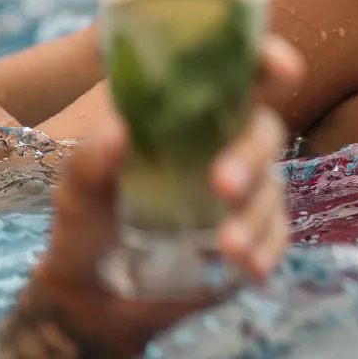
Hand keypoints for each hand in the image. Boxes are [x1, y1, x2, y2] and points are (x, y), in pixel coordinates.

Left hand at [26, 35, 301, 358]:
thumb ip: (91, 161)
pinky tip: (246, 266)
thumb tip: (119, 128)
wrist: (91, 298)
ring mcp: (243, 194)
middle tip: (221, 184)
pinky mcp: (252, 236)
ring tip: (225, 245)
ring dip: (255, 213)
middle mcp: (224, 147)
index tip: (281, 68)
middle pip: (264, 131)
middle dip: (251, 155)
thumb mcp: (76, 192)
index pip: (237, 75)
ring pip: (272, 187)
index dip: (267, 60)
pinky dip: (266, 249)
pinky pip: (276, 235)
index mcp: (188, 118)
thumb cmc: (86, 225)